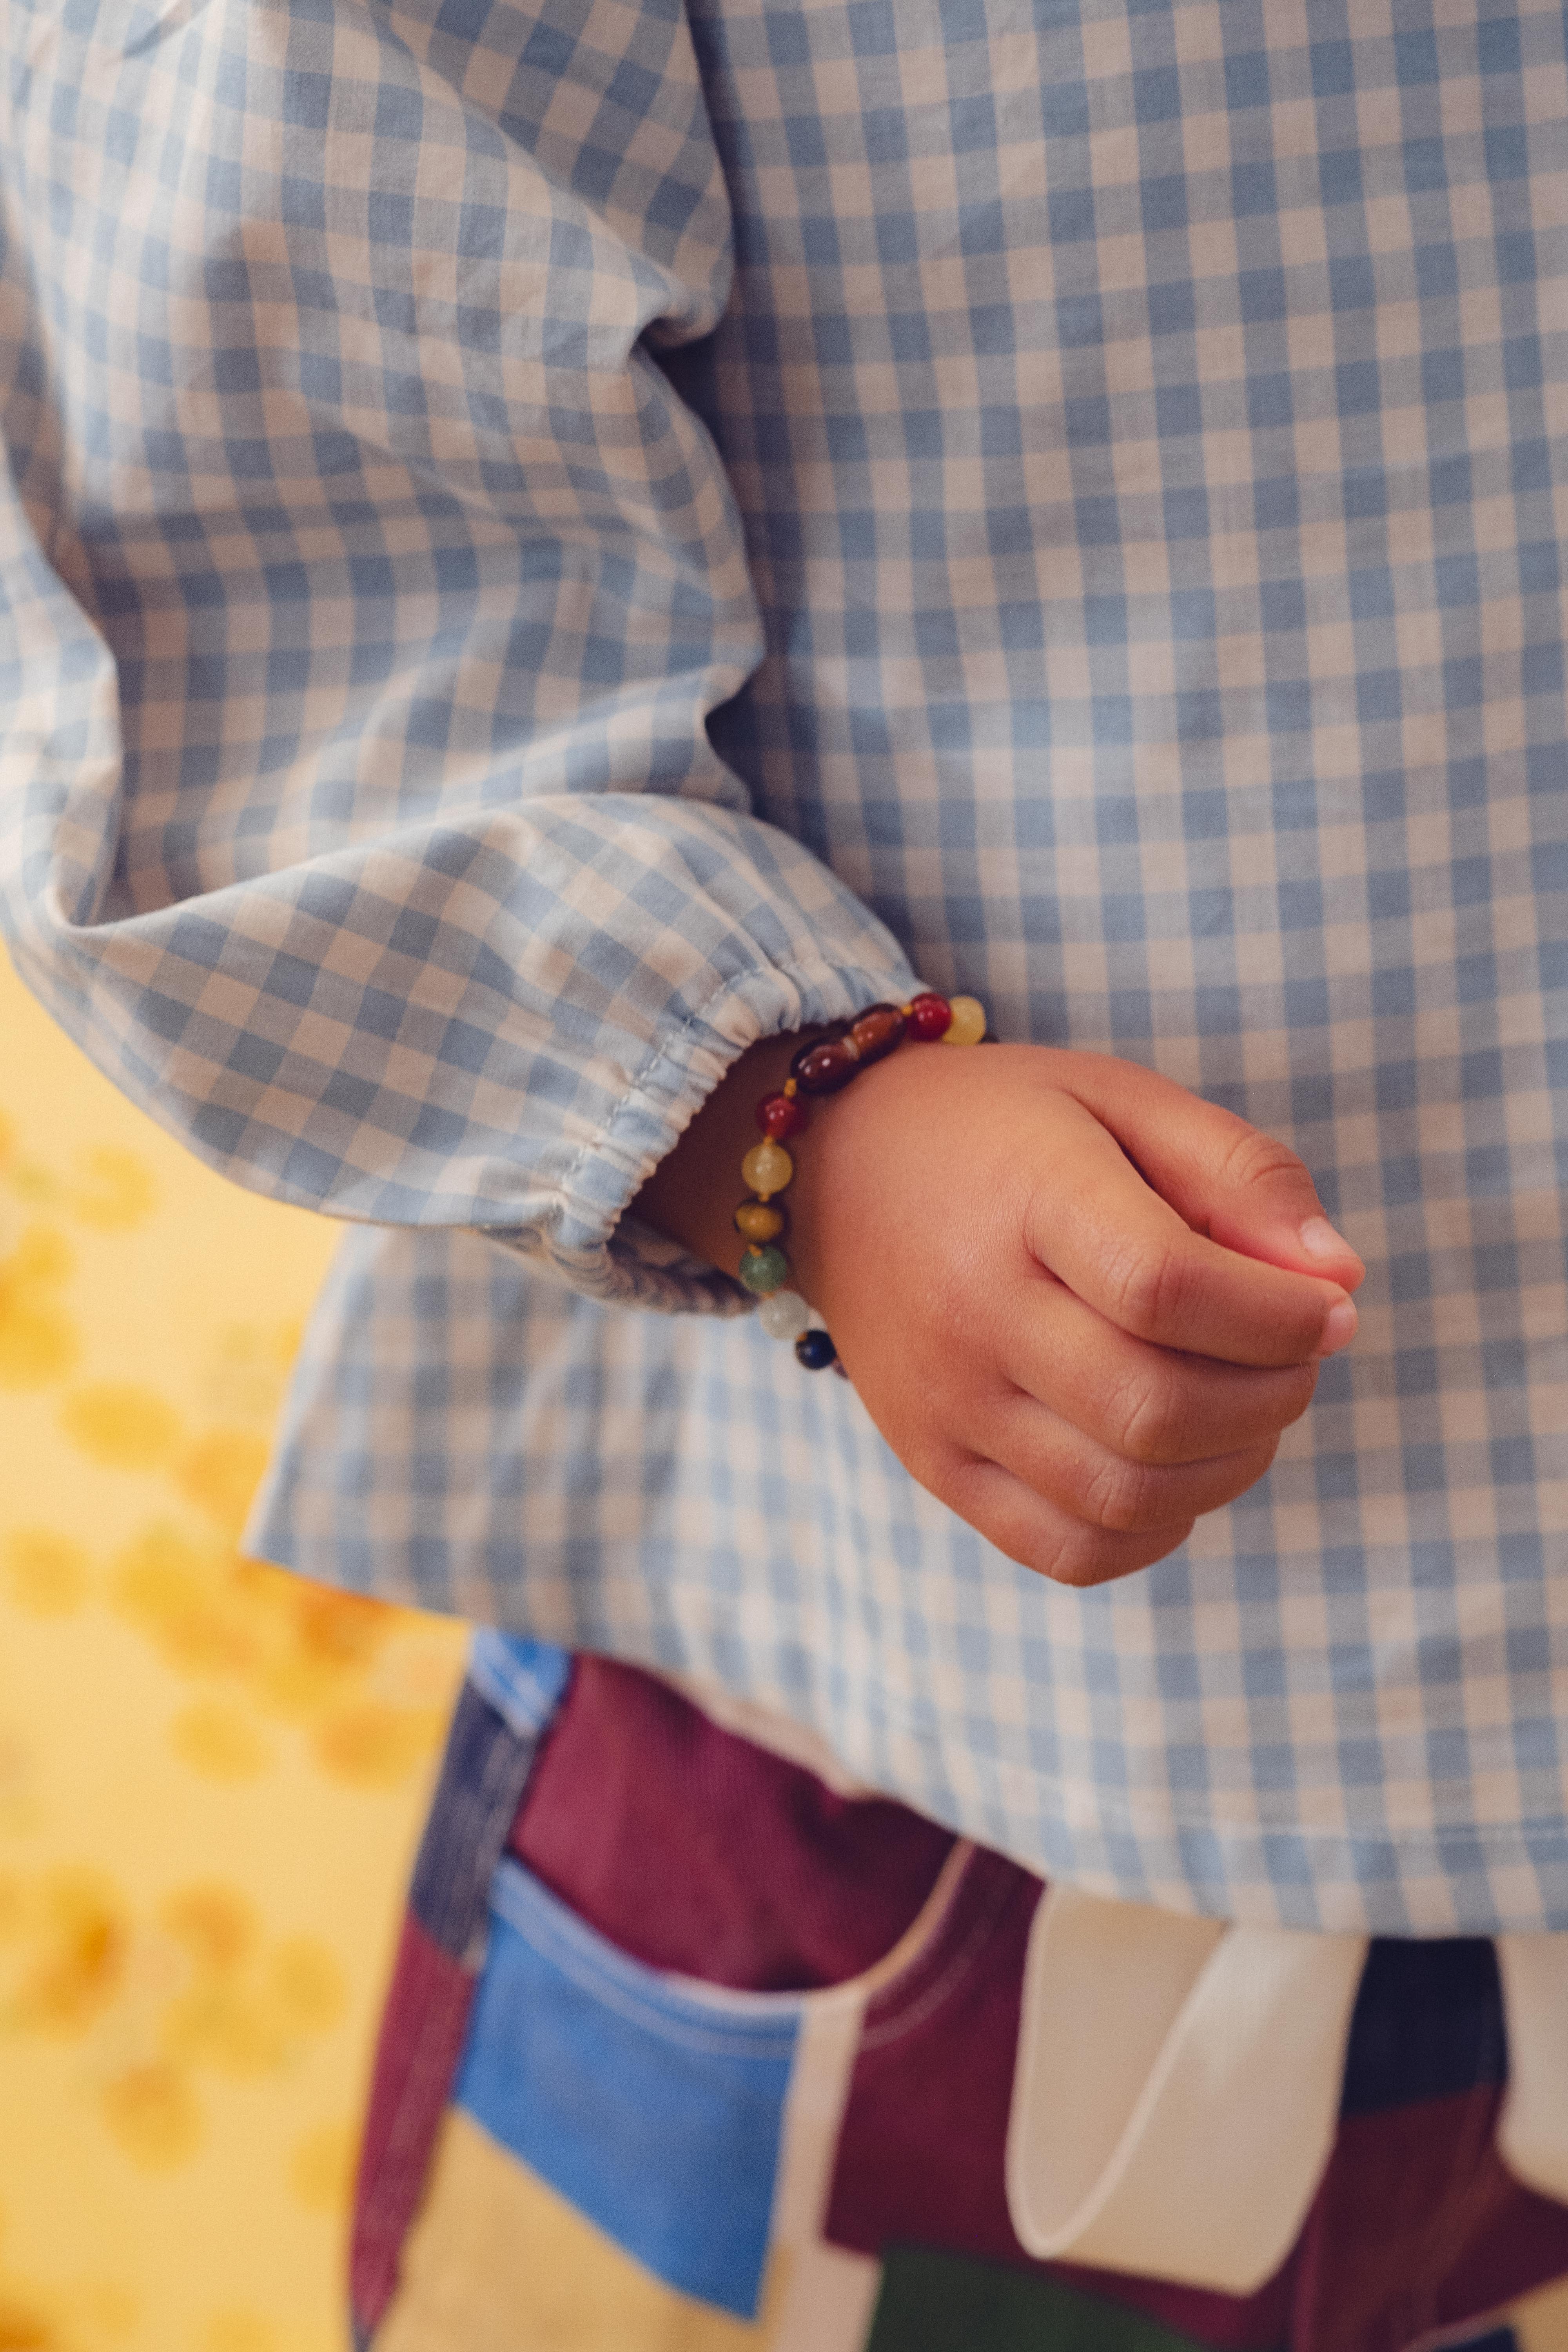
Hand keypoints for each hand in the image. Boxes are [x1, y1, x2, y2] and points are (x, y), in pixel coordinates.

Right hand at [634, 1035, 1363, 1586]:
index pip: (1168, 1288)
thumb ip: (1239, 1170)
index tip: (1329, 1307)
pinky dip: (1154, 1529)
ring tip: (1245, 1406)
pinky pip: (1069, 1549)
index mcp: (1025, 1196)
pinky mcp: (935, 1464)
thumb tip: (1337, 1278)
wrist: (836, 1173)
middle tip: (1297, 1356)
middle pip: (1155, 1407)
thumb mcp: (1120, 1099)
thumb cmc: (1003, 1131)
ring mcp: (946, 1402)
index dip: (1280, 1316)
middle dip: (1272, 1395)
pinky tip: (1175, 1465)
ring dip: (1228, 1466)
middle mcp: (972, 1310)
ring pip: (1124, 1495)